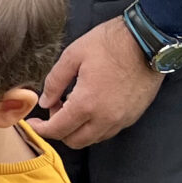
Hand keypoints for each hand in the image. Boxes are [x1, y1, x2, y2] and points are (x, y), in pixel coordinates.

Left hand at [38, 17, 167, 148]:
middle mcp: (105, 118)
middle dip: (59, 130)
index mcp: (87, 103)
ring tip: (73, 104)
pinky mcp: (133, 116)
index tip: (33, 123)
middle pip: (74, 141)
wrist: (148, 40)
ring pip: (92, 139)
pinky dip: (95, 125)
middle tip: (56, 108)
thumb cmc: (112, 43)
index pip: (57, 130)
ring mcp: (122, 119)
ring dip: (78, 129)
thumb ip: (54, 82)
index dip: (41, 130)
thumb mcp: (73, 55)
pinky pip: (109, 131)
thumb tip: (45, 102)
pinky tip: (92, 105)